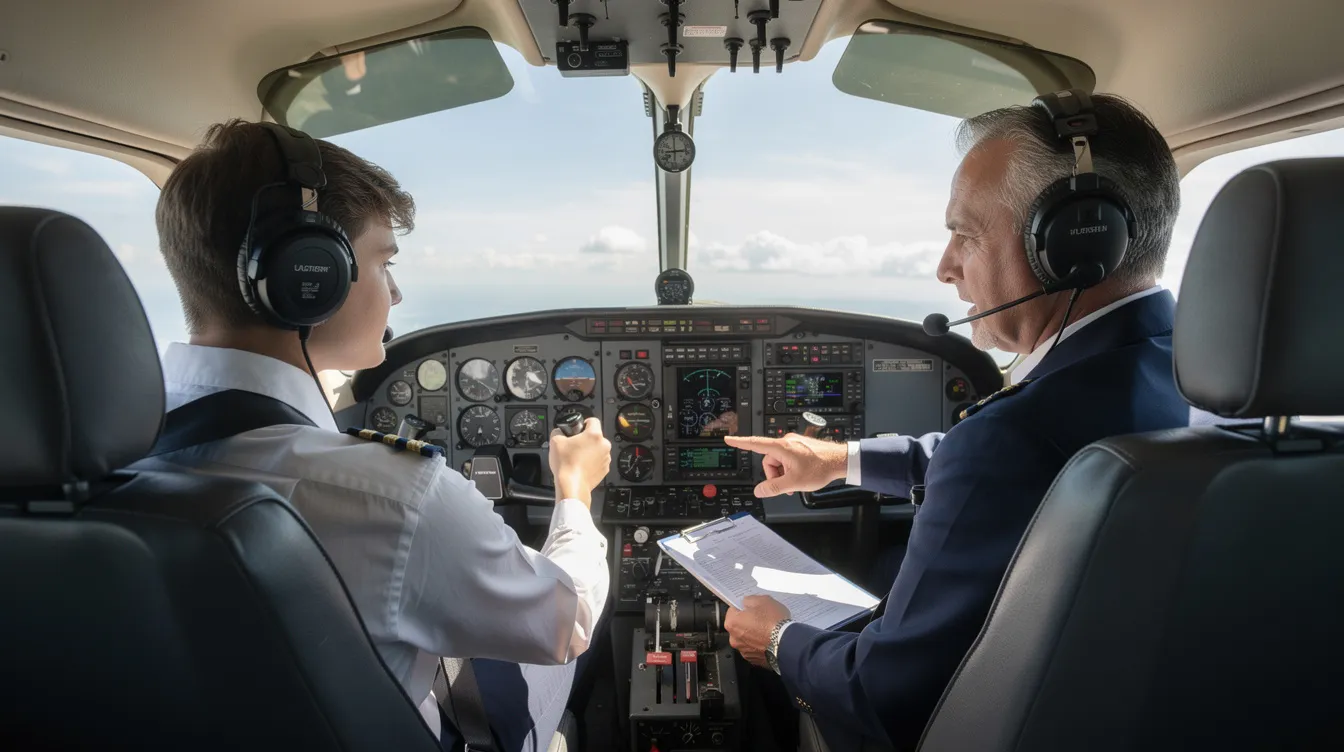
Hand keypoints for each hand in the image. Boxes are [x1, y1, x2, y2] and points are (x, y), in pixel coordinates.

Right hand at [548, 418, 609, 506]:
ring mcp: (606, 458)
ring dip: (589, 451)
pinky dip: (591, 462)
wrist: (572, 486)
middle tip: (573, 446)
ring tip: (576, 457)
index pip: (592, 420)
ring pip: (597, 449)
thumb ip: (558, 431)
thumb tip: (560, 431)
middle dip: (585, 439)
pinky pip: (598, 461)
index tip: (578, 429)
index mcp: (595, 435)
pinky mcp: (605, 469)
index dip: (583, 423)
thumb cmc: (566, 464)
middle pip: (595, 436)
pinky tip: (581, 465)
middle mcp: (604, 446)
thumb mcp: (555, 441)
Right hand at [723, 434, 848, 497]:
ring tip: (796, 482)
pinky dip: (790, 469)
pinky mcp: (800, 447)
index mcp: (782, 447)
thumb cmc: (821, 467)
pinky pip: (788, 459)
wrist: (841, 461)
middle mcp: (787, 442)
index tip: (729, 440)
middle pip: (769, 460)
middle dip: (775, 475)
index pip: (755, 443)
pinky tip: (800, 477)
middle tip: (787, 484)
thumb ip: (774, 487)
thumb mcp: (794, 482)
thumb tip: (759, 491)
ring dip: (784, 474)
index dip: (740, 443)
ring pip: (779, 462)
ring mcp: (794, 444)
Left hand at [724, 595, 790, 667]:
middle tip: (761, 617)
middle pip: (739, 626)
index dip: (743, 607)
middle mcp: (734, 639)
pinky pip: (755, 648)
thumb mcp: (763, 600)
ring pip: (746, 638)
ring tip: (768, 629)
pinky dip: (760, 645)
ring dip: (753, 634)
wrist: (788, 642)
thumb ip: (750, 600)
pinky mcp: (754, 660)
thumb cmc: (774, 622)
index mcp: (732, 622)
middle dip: (748, 621)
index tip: (750, 607)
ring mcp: (744, 651)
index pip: (733, 610)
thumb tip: (747, 602)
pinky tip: (770, 639)